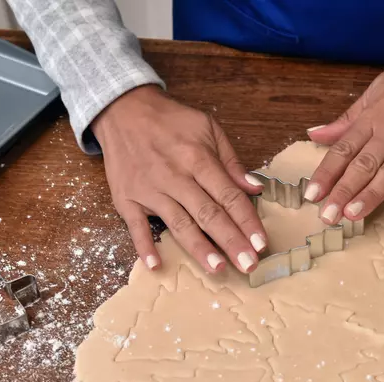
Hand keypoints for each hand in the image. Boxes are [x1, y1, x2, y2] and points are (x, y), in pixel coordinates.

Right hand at [92, 85, 267, 272]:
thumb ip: (231, 161)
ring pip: (178, 224)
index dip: (247, 221)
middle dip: (231, 241)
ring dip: (199, 248)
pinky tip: (156, 265)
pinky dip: (144, 246)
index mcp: (198, 158)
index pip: (229, 196)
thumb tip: (254, 188)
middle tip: (249, 265)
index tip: (261, 243)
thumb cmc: (169, 121)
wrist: (121, 109)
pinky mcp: (126, 198)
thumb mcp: (207, 128)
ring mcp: (149, 189)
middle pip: (208, 214)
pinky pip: (136, 226)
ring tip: (218, 269)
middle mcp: (175, 176)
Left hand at [305, 38, 383, 222]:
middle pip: (364, 163)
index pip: (344, 149)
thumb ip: (347, 120)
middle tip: (328, 216)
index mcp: (372, 116)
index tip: (311, 195)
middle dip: (343, 190)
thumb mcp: (374, 92)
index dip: (327, 173)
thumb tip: (315, 134)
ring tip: (354, 214)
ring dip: (372, 192)